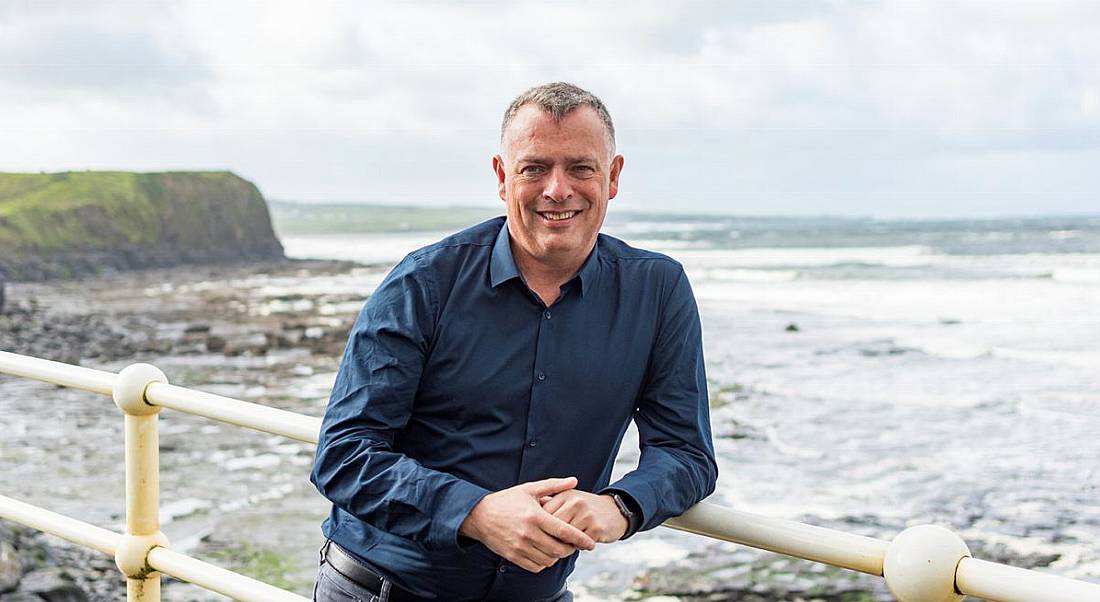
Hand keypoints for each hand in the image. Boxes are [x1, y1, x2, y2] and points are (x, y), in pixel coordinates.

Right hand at [459, 476, 596, 573]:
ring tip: (559, 548)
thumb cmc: (507, 500)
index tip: (590, 543)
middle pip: (558, 549)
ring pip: (548, 560)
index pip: (564, 531)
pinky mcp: (513, 556)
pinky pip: (535, 566)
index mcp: (535, 516)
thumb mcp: (529, 489)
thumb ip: (554, 485)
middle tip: (574, 545)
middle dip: (570, 549)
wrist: (479, 515)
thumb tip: (574, 481)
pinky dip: (544, 563)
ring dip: (557, 556)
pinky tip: (545, 553)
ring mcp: (520, 546)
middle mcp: (528, 533)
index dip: (580, 538)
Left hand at [541, 489, 627, 542]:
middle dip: (552, 537)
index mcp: (565, 494)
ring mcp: (586, 514)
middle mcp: (575, 501)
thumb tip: (526, 513)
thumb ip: (549, 503)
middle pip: (554, 526)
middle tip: (552, 543)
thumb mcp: (569, 500)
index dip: (542, 527)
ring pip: (566, 536)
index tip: (541, 533)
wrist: (615, 511)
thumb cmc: (586, 508)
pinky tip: (581, 543)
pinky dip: (578, 546)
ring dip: (565, 543)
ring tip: (567, 543)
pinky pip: (579, 543)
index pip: (544, 514)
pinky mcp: (597, 527)